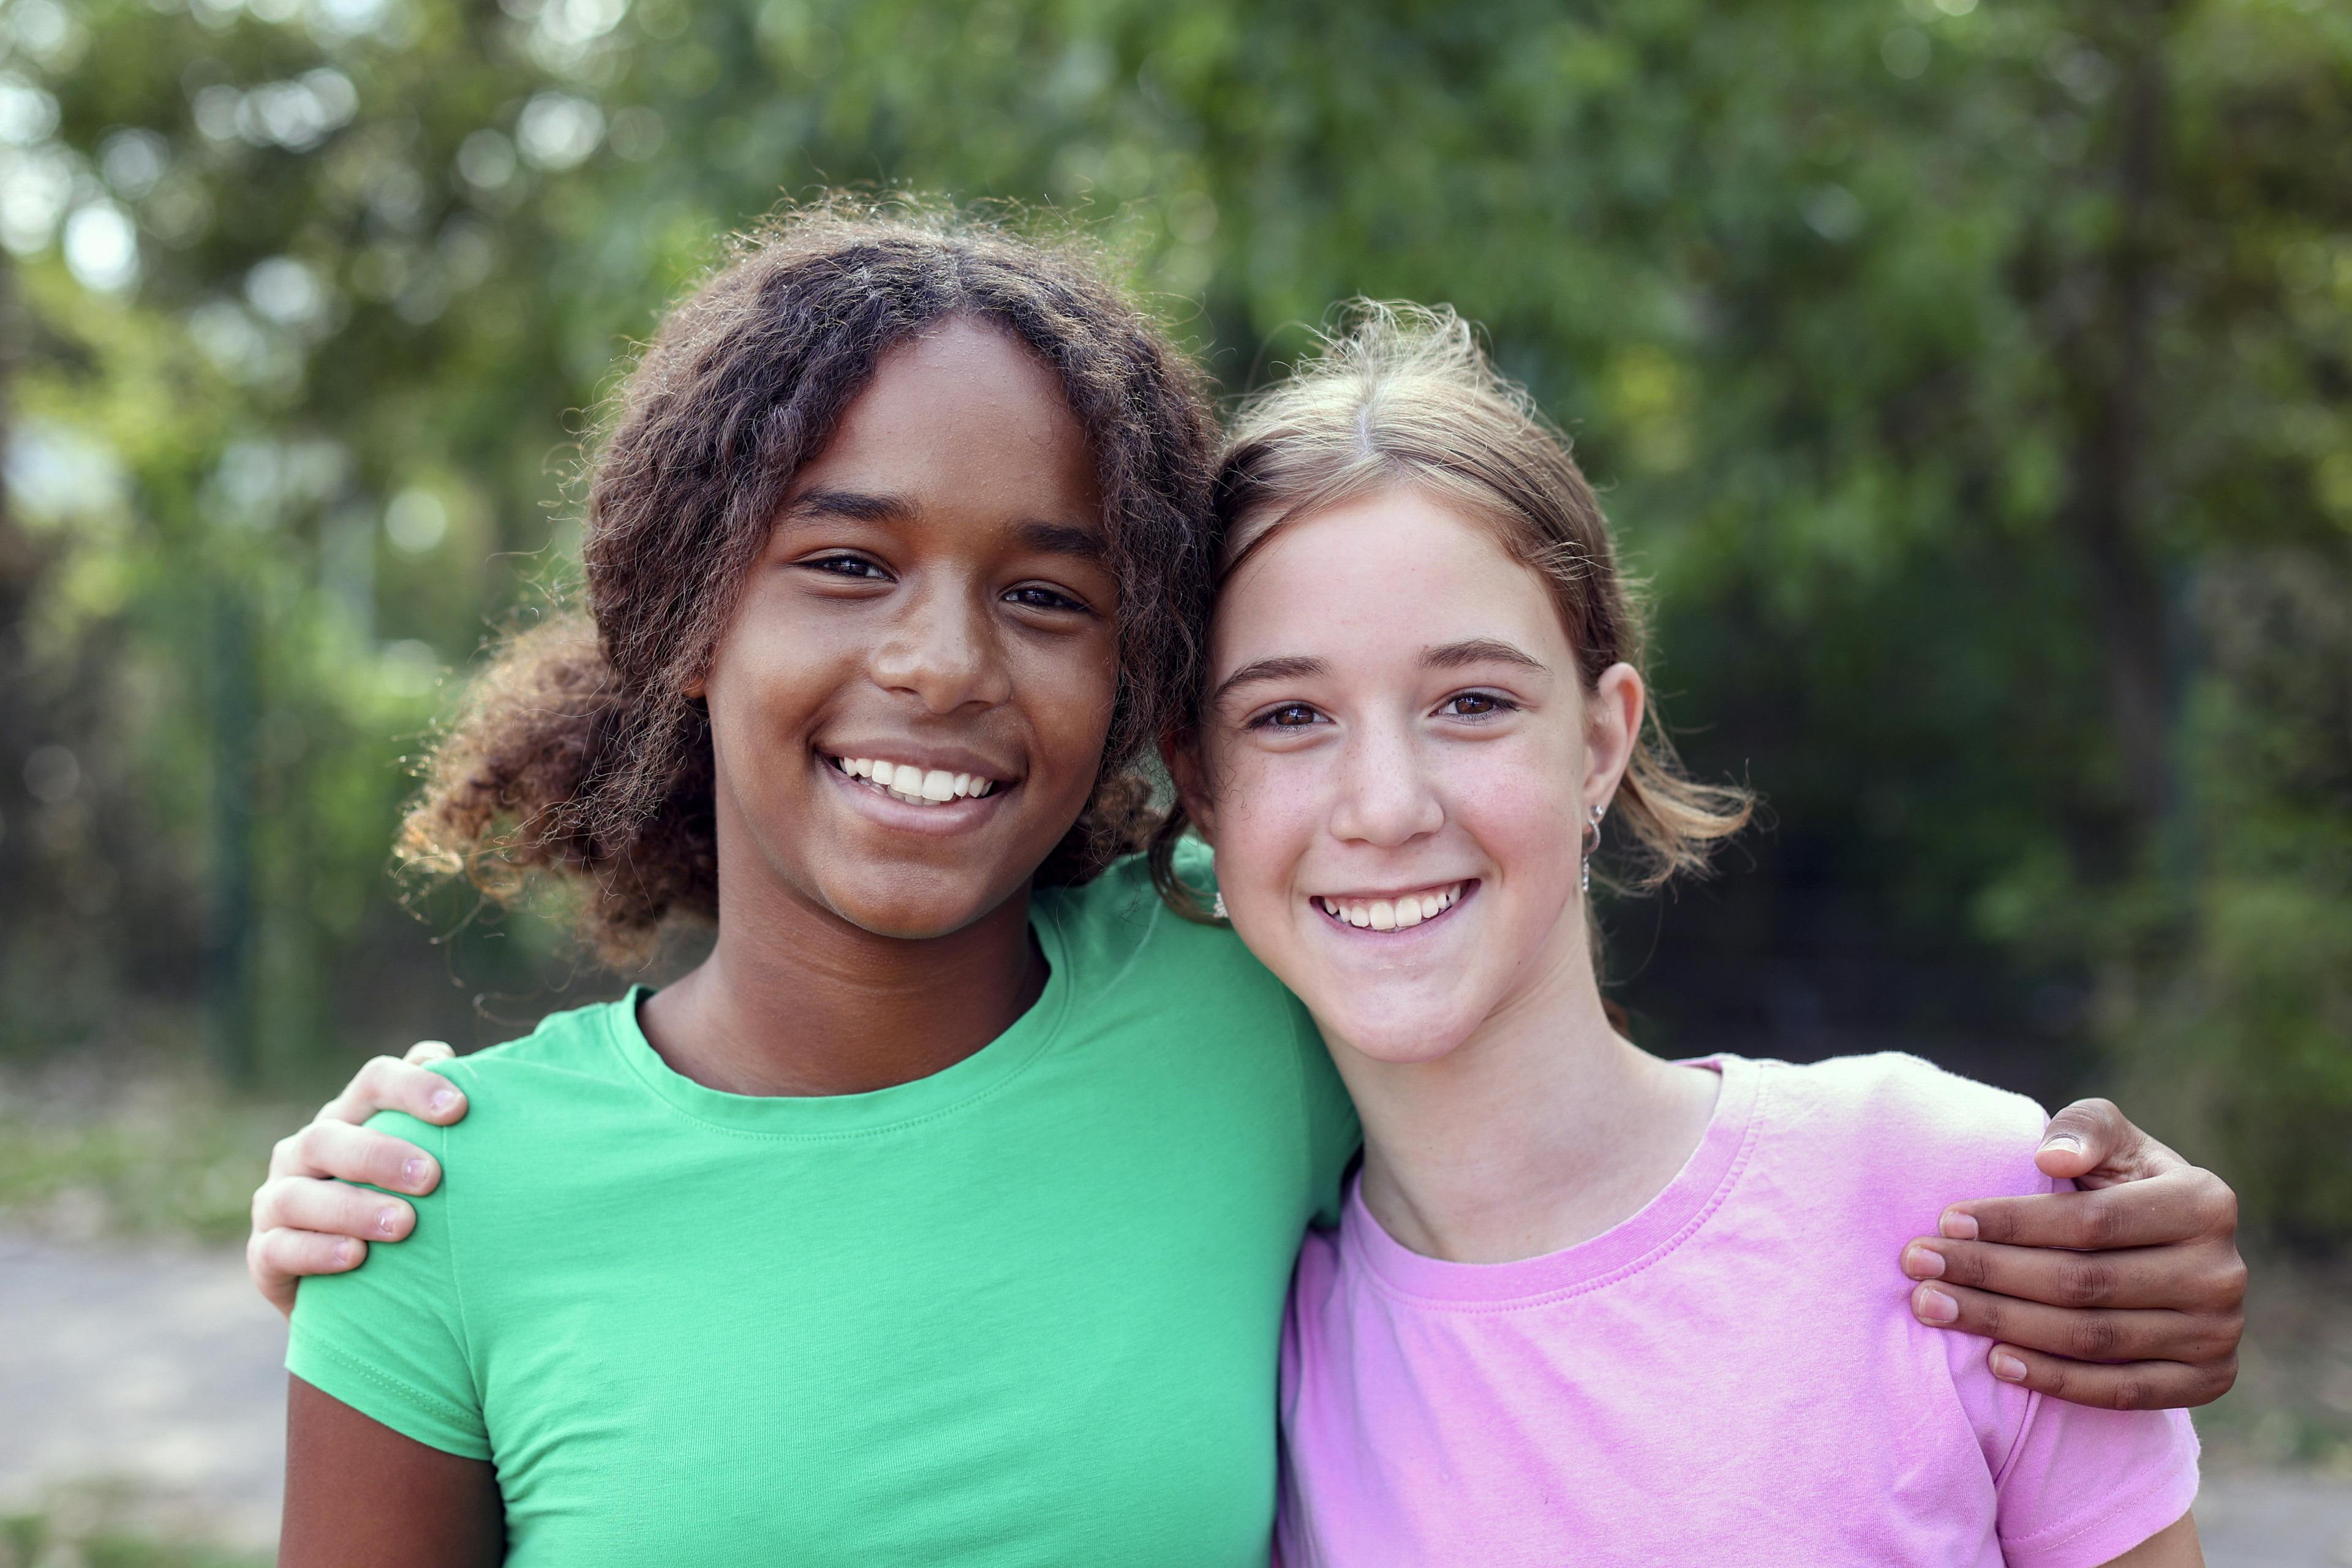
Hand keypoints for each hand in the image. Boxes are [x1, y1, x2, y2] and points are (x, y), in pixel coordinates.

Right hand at [247, 1041, 469, 1317]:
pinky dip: (317, 1252)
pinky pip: (278, 1249)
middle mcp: (304, 1152)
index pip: (374, 1082)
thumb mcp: (427, 1161)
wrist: (363, 1286)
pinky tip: (356, 1257)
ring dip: (351, 1208)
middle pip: (329, 1136)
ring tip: (404, 1225)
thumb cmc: (409, 1203)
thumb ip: (443, 1118)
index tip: (459, 1108)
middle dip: (380, 1155)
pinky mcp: (263, 1254)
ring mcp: (277, 1201)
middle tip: (432, 1177)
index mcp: (349, 1117)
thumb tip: (462, 1065)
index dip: (411, 1087)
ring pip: (297, 1195)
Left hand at [1899, 1098, 2244, 1410]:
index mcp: (2205, 1202)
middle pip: (2083, 1282)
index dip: (2012, 1222)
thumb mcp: (2110, 1139)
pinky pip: (2121, 1390)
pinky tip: (1995, 1360)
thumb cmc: (2122, 1183)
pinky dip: (2054, 1379)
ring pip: (2091, 1337)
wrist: (2168, 1253)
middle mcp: (2222, 1272)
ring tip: (1933, 1306)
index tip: (1944, 1221)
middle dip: (1988, 1273)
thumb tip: (2050, 1157)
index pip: (2090, 1221)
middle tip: (1917, 1265)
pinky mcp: (2208, 1381)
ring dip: (2002, 1324)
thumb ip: (2083, 1129)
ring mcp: (2219, 1333)